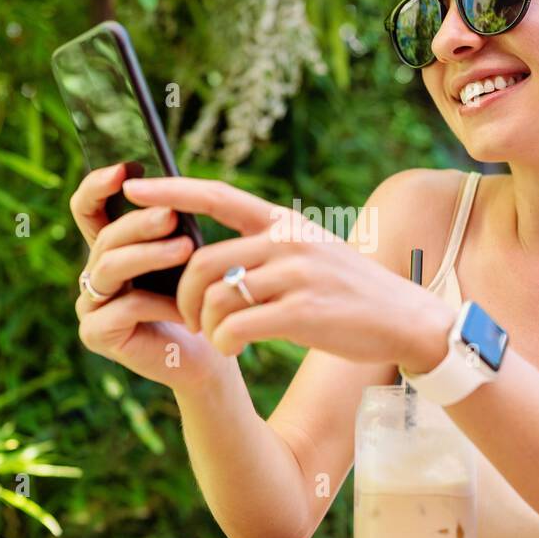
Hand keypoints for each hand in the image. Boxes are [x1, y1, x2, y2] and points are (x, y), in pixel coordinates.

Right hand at [69, 164, 226, 389]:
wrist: (207, 355)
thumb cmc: (197, 300)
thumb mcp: (185, 256)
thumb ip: (170, 228)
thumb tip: (170, 193)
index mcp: (110, 248)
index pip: (87, 208)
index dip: (97, 185)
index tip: (125, 169)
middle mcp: (92, 273)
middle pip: (106, 238)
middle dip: (139, 224)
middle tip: (172, 216)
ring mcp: (89, 305)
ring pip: (110, 268)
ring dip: (149, 255)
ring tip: (187, 249)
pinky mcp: (95, 334)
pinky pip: (124, 308)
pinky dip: (159, 304)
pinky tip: (187, 309)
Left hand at [119, 175, 455, 369]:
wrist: (405, 318)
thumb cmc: (349, 291)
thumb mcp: (311, 250)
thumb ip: (267, 244)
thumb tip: (211, 254)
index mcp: (283, 223)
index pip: (217, 196)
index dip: (171, 191)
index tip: (133, 188)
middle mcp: (287, 242)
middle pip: (203, 261)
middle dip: (183, 294)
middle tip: (187, 318)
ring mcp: (297, 276)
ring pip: (216, 296)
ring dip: (203, 324)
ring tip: (215, 337)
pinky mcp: (303, 314)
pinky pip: (237, 326)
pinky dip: (223, 342)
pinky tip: (233, 350)